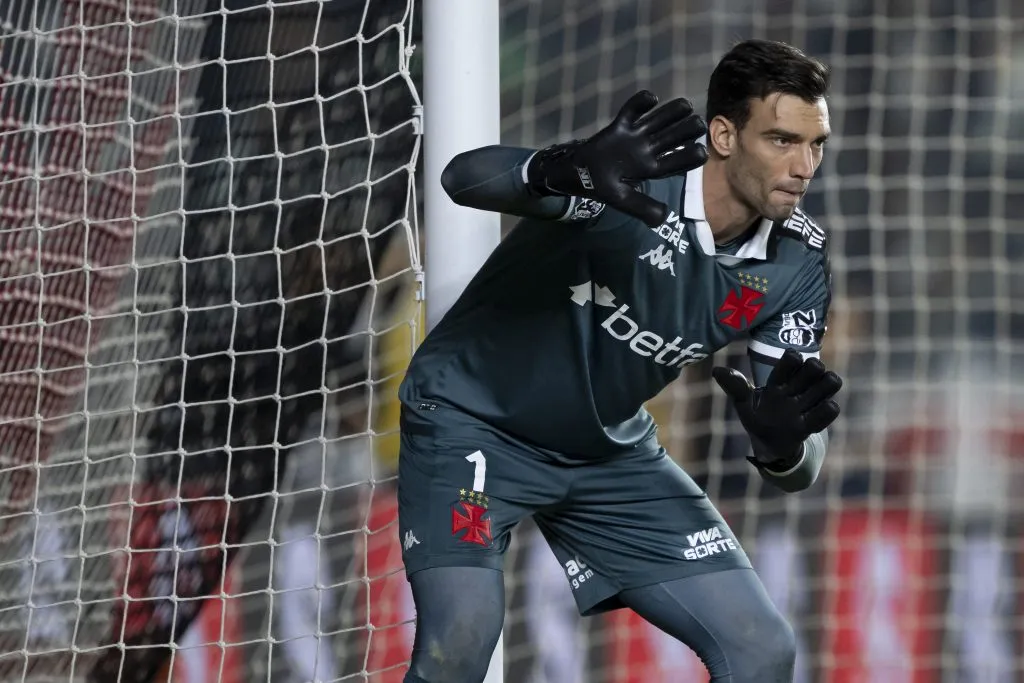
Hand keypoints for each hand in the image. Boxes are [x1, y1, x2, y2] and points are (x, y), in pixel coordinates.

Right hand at [525, 90, 706, 226]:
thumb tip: (663, 218)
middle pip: (675, 135)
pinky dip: (642, 101)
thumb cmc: (601, 186)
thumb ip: (641, 208)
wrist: (578, 174)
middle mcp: (648, 150)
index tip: (699, 151)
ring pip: (660, 119)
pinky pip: (633, 109)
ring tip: (685, 106)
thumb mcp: (621, 200)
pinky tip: (651, 99)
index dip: (692, 156)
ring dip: (675, 111)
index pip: (678, 161)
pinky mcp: (620, 125)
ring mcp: (635, 136)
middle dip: (689, 128)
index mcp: (652, 168)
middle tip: (697, 124)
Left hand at [712, 349, 841, 469]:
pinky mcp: (813, 424)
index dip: (792, 359)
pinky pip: (830, 409)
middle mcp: (797, 388)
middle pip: (815, 366)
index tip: (784, 371)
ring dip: (824, 387)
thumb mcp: (744, 403)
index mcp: (779, 380)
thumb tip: (716, 371)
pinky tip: (808, 417)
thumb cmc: (758, 418)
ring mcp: (808, 404)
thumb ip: (735, 386)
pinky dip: (825, 410)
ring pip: (831, 382)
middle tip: (798, 384)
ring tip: (808, 399)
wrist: (768, 446)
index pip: (792, 357)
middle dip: (812, 370)